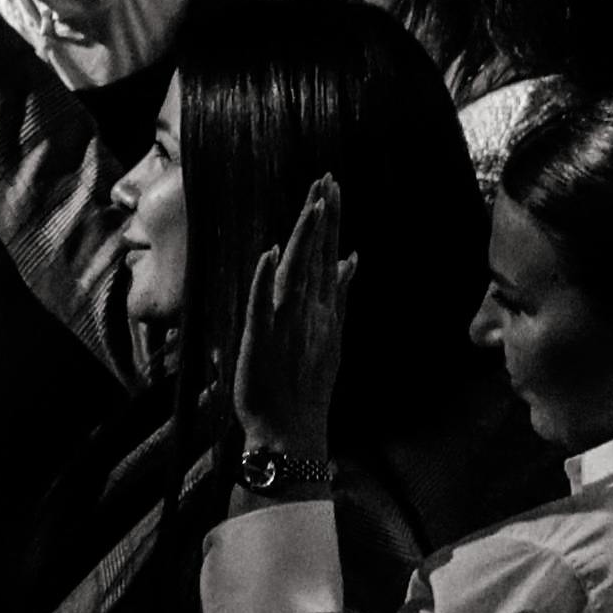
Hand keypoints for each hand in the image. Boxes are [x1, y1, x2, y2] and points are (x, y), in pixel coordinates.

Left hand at [225, 170, 350, 471]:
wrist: (292, 432)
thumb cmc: (305, 387)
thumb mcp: (329, 336)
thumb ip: (339, 295)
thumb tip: (352, 259)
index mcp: (322, 310)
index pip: (326, 256)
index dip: (329, 221)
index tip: (332, 187)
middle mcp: (309, 313)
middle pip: (317, 257)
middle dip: (322, 218)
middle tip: (327, 180)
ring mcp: (287, 326)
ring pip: (296, 273)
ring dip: (304, 239)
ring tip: (311, 205)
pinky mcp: (261, 341)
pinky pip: (262, 306)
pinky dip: (266, 281)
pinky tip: (270, 254)